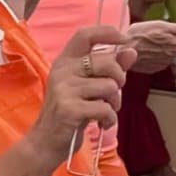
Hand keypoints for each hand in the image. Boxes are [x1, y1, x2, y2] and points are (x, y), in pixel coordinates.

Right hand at [28, 25, 135, 164]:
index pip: (85, 35)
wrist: (45, 142)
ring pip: (110, 86)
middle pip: (107, 62)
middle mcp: (62, 71)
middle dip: (119, 79)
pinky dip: (109, 119)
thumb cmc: (68, 113)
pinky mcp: (70, 109)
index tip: (125, 39)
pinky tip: (101, 123)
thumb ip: (107, 69)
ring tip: (104, 111)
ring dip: (115, 103)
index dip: (108, 33)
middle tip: (112, 94)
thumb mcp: (86, 87)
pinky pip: (105, 108)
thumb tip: (131, 52)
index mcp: (65, 62)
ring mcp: (65, 89)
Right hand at [127, 21, 175, 73]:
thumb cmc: (139, 36)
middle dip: (173, 43)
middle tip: (160, 37)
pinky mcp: (152, 69)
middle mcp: (172, 56)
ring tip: (149, 43)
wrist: (121, 51)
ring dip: (162, 50)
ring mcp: (162, 64)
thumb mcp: (162, 26)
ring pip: (168, 55)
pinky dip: (153, 57)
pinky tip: (145, 51)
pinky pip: (157, 62)